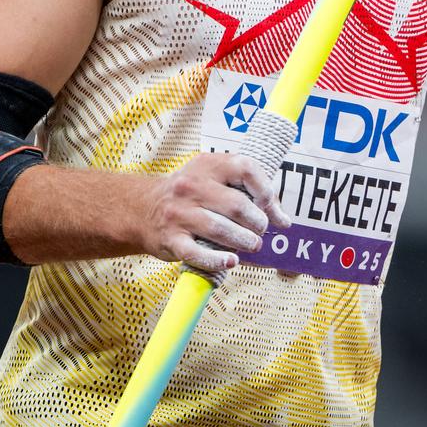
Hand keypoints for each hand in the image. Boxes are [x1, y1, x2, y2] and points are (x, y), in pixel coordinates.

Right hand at [136, 153, 288, 273]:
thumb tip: (284, 220)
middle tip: (260, 231)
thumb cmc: (190, 196)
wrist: (142, 209)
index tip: (268, 206)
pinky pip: (198, 253)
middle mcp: (191, 186)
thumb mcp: (215, 181)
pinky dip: (218, 260)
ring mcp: (179, 213)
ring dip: (243, 242)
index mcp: (207, 165)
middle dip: (257, 223)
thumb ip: (249, 194)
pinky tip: (231, 261)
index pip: (246, 168)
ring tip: (251, 245)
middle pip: (237, 206)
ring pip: (221, 230)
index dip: (265, 189)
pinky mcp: (171, 239)